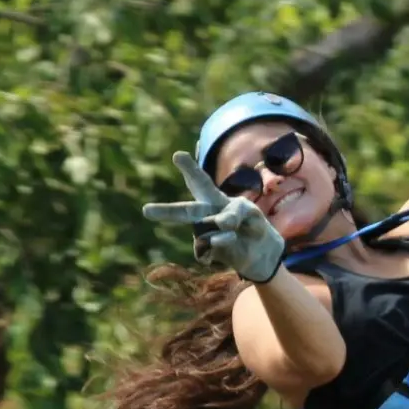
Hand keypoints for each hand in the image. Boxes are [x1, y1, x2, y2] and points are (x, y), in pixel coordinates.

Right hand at [143, 151, 287, 284]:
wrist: (262, 253)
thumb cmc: (253, 225)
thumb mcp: (250, 212)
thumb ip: (236, 212)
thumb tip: (218, 225)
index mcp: (214, 199)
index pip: (200, 182)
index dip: (189, 169)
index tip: (178, 155)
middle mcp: (205, 215)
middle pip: (185, 211)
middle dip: (166, 211)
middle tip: (146, 211)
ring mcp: (204, 233)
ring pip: (204, 231)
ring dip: (224, 229)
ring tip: (235, 229)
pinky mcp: (206, 251)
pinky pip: (209, 248)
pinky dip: (222, 245)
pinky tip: (231, 243)